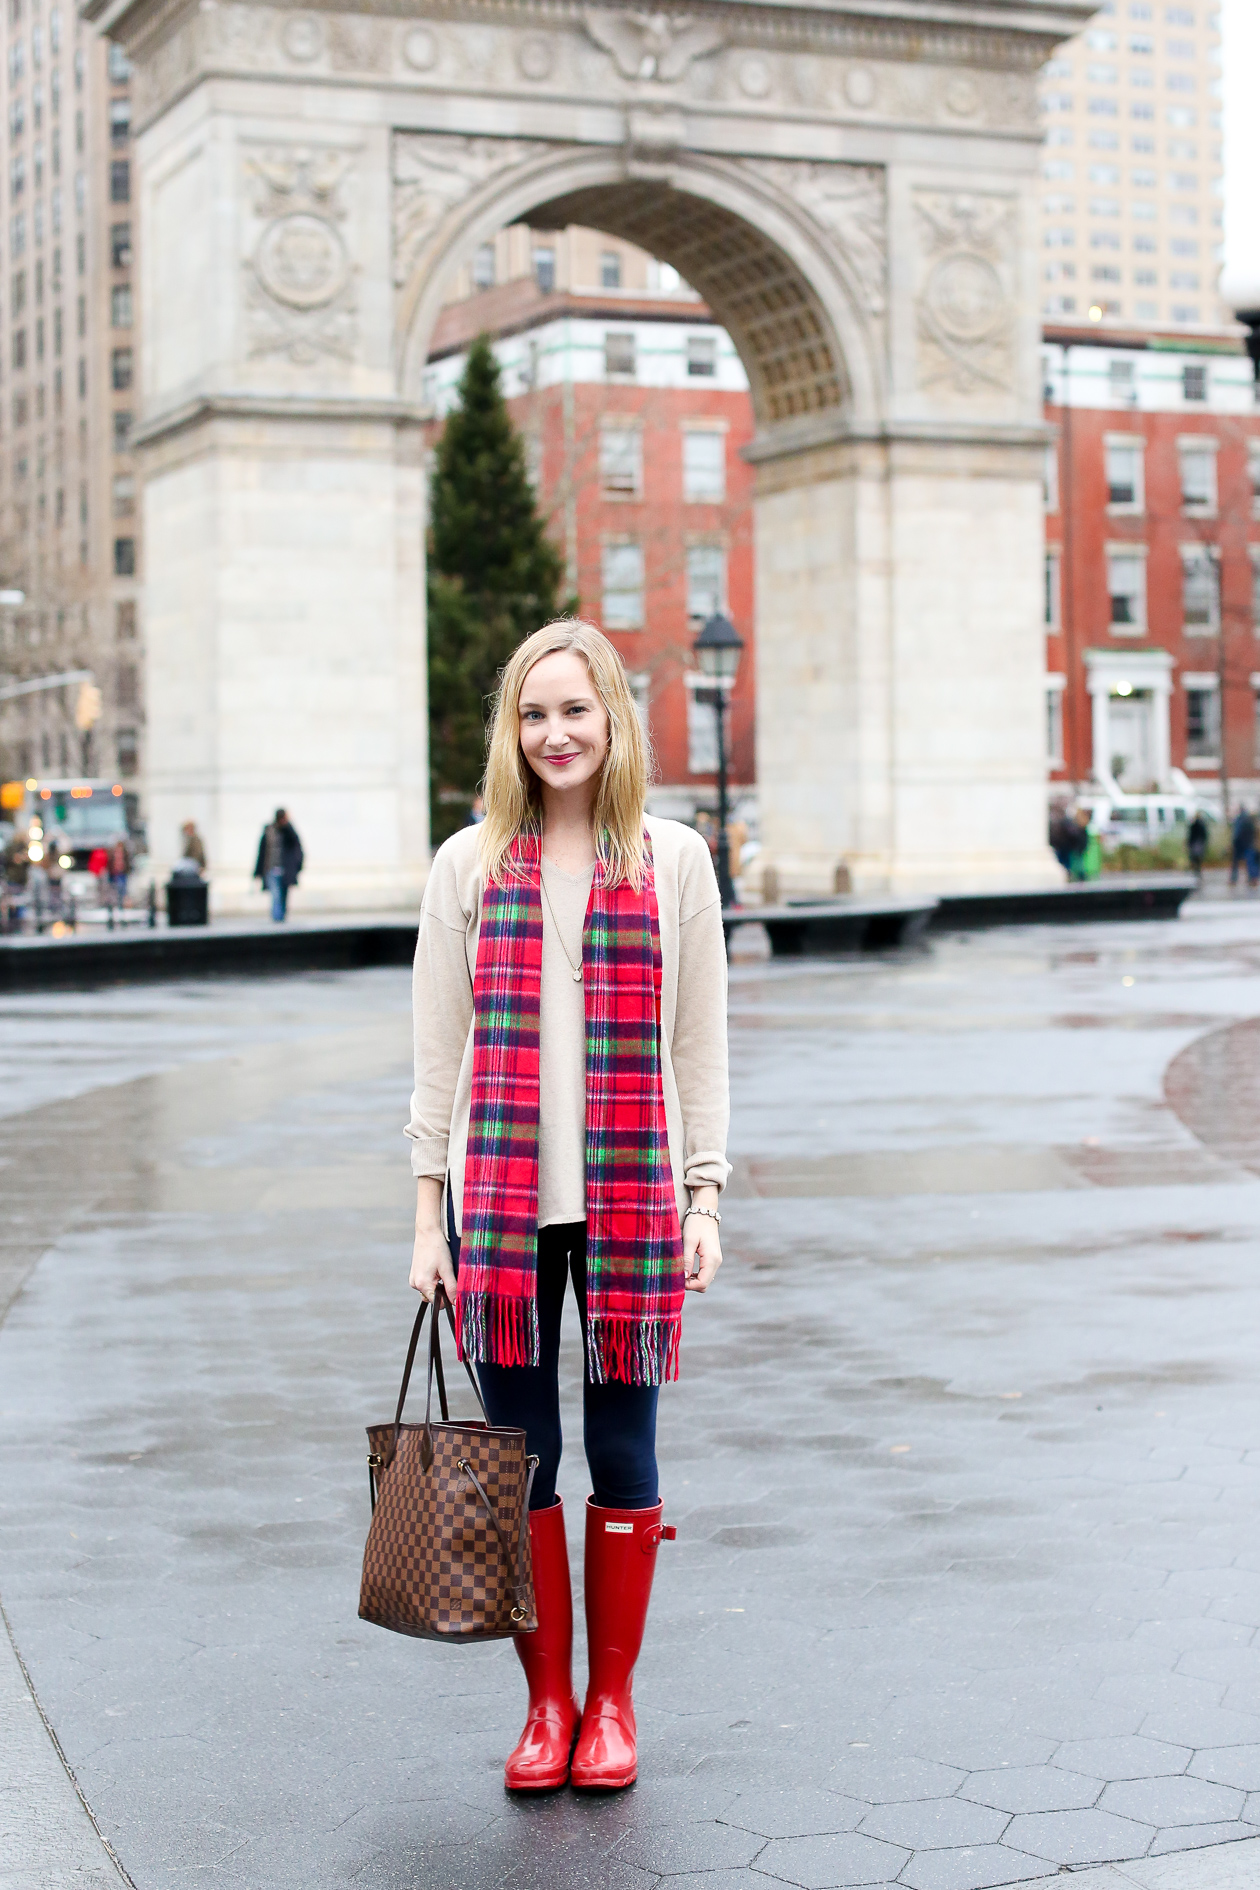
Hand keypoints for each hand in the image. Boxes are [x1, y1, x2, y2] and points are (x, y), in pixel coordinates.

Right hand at [410, 1179, 456, 1301]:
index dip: (447, 1300)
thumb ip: (452, 1287)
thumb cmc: (438, 1249)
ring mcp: (413, 1280)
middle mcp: (415, 1284)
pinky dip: (432, 1281)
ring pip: (429, 1291)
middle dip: (442, 1292)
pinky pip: (425, 1284)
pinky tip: (436, 1269)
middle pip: (433, 1298)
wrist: (427, 1233)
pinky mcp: (414, 1275)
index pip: (437, 1303)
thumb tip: (456, 1302)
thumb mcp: (448, 1269)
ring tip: (442, 1272)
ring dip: (437, 1286)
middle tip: (449, 1277)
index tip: (455, 1291)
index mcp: (423, 1284)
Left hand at [683, 1193, 722, 1292]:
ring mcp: (716, 1261)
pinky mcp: (713, 1258)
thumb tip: (683, 1277)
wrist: (705, 1211)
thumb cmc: (695, 1224)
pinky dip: (696, 1275)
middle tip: (676, 1276)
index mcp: (712, 1259)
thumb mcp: (689, 1241)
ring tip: (679, 1272)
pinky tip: (686, 1269)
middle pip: (704, 1285)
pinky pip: (705, 1273)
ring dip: (692, 1280)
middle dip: (690, 1285)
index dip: (688, 1285)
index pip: (702, 1283)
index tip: (676, 1279)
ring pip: (705, 1280)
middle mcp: (717, 1262)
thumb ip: (686, 1260)